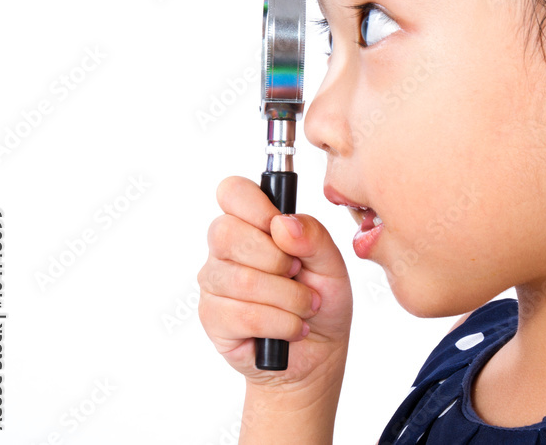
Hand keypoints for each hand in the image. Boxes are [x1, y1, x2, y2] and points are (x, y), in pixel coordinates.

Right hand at [198, 176, 352, 390]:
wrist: (318, 353)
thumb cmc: (323, 300)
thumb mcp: (332, 264)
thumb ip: (314, 236)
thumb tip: (283, 224)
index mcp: (253, 223)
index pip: (232, 192)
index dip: (255, 205)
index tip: (281, 227)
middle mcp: (226, 249)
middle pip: (227, 233)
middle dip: (277, 259)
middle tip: (299, 273)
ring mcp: (215, 283)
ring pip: (241, 280)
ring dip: (288, 298)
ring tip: (305, 306)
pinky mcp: (213, 319)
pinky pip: (244, 315)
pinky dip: (282, 323)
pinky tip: (293, 327)